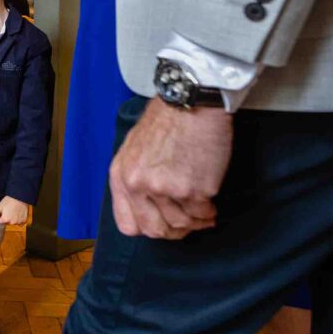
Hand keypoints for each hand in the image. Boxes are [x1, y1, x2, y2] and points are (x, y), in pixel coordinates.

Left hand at [0, 197, 28, 225]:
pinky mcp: (24, 220)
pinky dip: (19, 218)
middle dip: (7, 218)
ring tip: (14, 210)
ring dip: (13, 218)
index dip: (1, 216)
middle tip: (9, 210)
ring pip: (13, 222)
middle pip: (7, 222)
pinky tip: (18, 213)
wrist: (20, 197)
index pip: (0, 221)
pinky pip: (20, 222)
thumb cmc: (9, 200)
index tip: (3, 211)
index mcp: (5, 219)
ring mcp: (18, 222)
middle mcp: (12, 222)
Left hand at [109, 98, 231, 239]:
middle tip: (187, 222)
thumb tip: (142, 206)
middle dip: (174, 231)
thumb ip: (132, 178)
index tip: (161, 223)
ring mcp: (166, 189)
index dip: (147, 227)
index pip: (128, 225)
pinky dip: (209, 212)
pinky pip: (203, 213)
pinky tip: (210, 202)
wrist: (191, 102)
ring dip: (194, 221)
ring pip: (182, 224)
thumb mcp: (132, 148)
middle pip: (156, 230)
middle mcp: (140, 186)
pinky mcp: (195, 189)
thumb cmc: (164, 121)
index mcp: (122, 177)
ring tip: (201, 209)